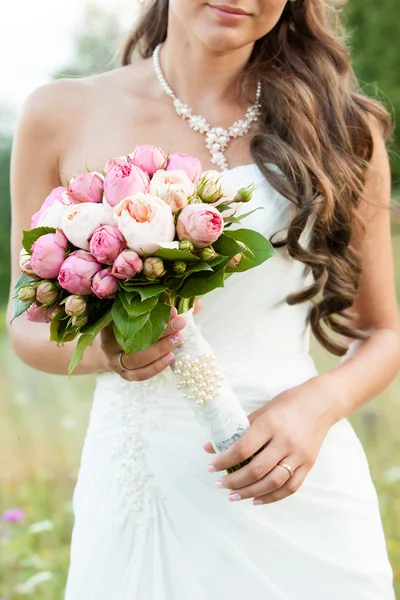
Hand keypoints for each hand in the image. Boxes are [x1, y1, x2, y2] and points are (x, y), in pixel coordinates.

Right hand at [100, 300, 202, 380]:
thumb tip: (197, 303)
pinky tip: (170, 357)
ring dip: (159, 350)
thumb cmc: (133, 326)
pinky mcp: (123, 374)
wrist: (112, 348)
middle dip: (160, 332)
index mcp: (111, 321)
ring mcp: (114, 360)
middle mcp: (109, 342)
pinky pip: (139, 374)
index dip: (152, 313)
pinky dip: (155, 367)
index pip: (130, 316)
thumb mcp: (145, 312)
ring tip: (178, 340)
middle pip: (134, 338)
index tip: (172, 309)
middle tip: (180, 324)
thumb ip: (167, 307)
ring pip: (136, 359)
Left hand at [203, 378, 335, 504]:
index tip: (211, 467)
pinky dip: (272, 497)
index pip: (242, 449)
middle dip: (234, 481)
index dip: (224, 461)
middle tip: (219, 484)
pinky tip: (256, 499)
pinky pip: (290, 487)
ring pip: (272, 483)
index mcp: (270, 424)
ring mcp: (299, 455)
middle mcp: (285, 442)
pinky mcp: (309, 464)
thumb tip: (210, 447)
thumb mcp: (263, 410)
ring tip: (233, 495)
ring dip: (250, 492)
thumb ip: (239, 429)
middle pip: (256, 470)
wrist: (322, 402)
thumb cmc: (289, 403)